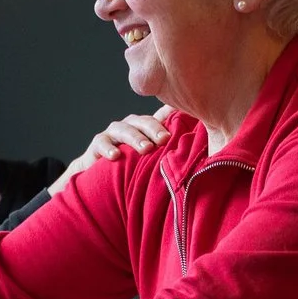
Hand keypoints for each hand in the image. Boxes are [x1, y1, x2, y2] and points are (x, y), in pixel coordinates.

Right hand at [51, 105, 173, 196]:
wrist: (102, 185)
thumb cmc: (132, 173)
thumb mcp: (153, 164)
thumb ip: (171, 157)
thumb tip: (201, 156)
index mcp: (146, 129)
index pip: (159, 118)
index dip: (170, 114)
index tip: (182, 113)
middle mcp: (130, 127)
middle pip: (143, 121)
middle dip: (154, 129)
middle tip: (165, 139)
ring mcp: (113, 135)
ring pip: (123, 129)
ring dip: (135, 138)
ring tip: (145, 149)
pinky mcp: (97, 145)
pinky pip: (101, 142)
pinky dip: (108, 148)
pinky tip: (115, 155)